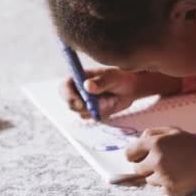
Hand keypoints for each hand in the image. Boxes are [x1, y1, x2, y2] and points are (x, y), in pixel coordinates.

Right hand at [63, 69, 181, 118]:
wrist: (132, 87)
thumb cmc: (121, 77)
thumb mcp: (113, 77)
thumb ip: (101, 82)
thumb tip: (87, 86)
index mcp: (78, 78)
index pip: (64, 88)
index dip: (68, 96)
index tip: (81, 103)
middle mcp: (78, 91)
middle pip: (71, 105)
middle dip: (86, 107)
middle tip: (104, 103)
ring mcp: (84, 102)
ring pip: (82, 113)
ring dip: (98, 110)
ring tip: (111, 99)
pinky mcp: (92, 111)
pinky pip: (93, 118)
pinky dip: (103, 113)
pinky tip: (111, 104)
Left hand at [126, 127, 195, 195]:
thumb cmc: (193, 144)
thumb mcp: (173, 130)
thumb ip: (152, 133)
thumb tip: (136, 142)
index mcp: (155, 143)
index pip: (129, 153)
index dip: (133, 155)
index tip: (137, 158)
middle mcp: (156, 160)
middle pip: (137, 169)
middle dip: (145, 167)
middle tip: (160, 163)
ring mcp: (163, 176)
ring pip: (149, 180)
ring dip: (156, 176)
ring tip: (174, 169)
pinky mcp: (170, 189)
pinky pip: (160, 189)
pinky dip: (167, 185)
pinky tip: (179, 177)